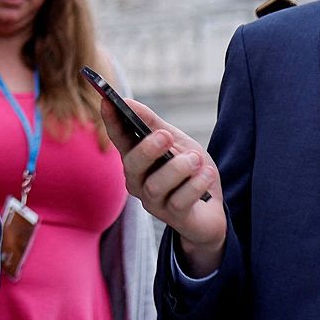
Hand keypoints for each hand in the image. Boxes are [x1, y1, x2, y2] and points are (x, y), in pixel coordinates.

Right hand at [102, 97, 226, 276]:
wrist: (212, 207)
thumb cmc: (190, 171)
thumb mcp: (176, 142)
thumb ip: (154, 124)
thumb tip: (128, 102)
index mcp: (137, 159)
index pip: (118, 138)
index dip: (111, 121)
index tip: (107, 101)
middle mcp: (138, 182)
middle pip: (132, 165)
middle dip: (148, 149)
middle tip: (166, 136)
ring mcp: (154, 202)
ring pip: (155, 185)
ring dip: (179, 168)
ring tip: (196, 159)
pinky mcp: (174, 218)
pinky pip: (179, 200)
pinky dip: (196, 184)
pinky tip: (205, 174)